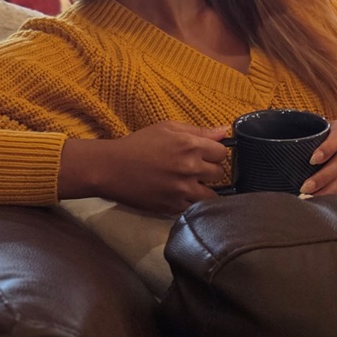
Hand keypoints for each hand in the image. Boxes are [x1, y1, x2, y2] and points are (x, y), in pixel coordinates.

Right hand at [59, 121, 230, 213]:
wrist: (112, 168)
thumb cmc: (138, 144)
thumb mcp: (167, 128)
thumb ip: (198, 130)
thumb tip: (224, 132)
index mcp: (189, 145)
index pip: (222, 153)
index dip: (215, 153)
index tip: (207, 154)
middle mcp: (189, 168)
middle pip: (219, 173)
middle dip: (211, 170)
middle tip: (198, 169)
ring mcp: (182, 190)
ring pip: (212, 195)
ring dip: (206, 190)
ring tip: (193, 185)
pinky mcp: (173, 207)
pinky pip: (195, 208)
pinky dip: (192, 203)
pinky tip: (182, 195)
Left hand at [299, 120, 336, 197]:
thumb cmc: (332, 135)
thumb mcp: (325, 128)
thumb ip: (310, 134)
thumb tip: (285, 145)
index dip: (326, 149)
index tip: (312, 160)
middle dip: (322, 177)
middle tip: (304, 187)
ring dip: (326, 190)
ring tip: (309, 197)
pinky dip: (331, 196)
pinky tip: (318, 201)